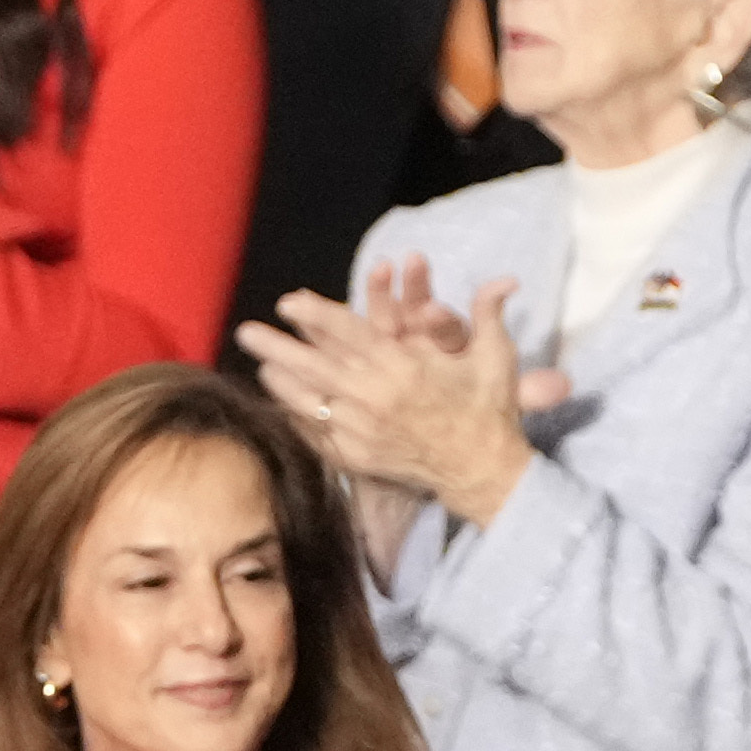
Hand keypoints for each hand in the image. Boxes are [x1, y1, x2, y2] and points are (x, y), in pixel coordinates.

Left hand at [239, 270, 542, 527]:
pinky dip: (296, 419)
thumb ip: (488, 313)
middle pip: (314, 365)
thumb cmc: (488, 410)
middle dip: (277, 346)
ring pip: (308, 400)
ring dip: (279, 381)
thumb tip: (505, 280)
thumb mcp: (495, 357)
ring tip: (258, 365)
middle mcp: (376, 396)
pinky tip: (281, 406)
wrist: (481, 470)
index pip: (349, 333)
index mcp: (403, 366)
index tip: (288, 302)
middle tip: (245, 331)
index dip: (316, 315)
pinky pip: (317, 434)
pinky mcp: (358, 456)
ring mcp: (363, 429)